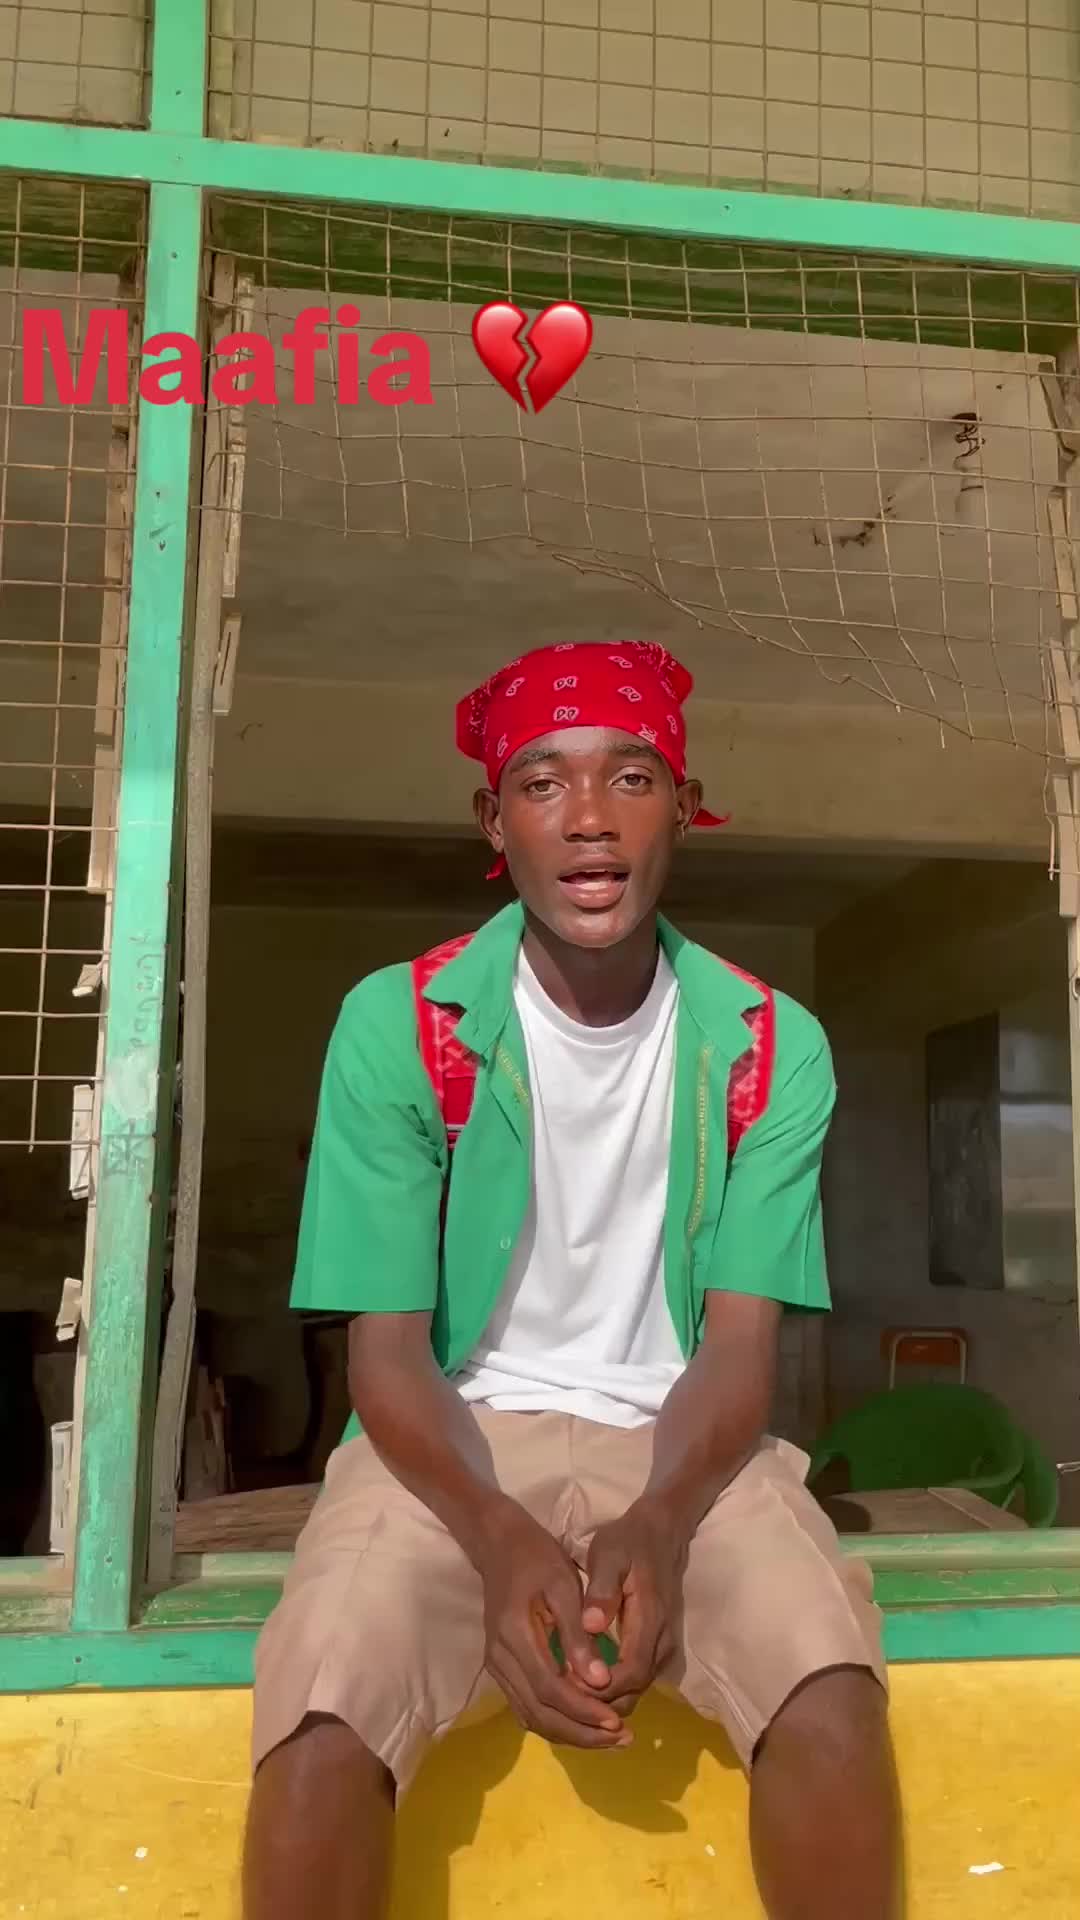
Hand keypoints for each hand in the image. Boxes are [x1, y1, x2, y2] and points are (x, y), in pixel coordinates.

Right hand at [477, 1511, 630, 1750]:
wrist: (500, 1545)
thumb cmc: (537, 1558)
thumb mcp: (564, 1586)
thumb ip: (577, 1635)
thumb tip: (599, 1682)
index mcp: (514, 1635)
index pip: (550, 1689)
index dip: (584, 1711)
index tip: (617, 1721)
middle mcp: (500, 1659)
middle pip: (539, 1713)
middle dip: (582, 1733)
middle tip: (622, 1739)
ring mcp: (497, 1666)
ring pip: (532, 1716)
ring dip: (571, 1734)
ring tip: (610, 1738)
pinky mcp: (502, 1668)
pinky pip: (527, 1707)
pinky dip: (556, 1721)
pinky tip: (585, 1723)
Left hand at [582, 1503, 687, 1718]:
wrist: (660, 1533)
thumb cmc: (628, 1542)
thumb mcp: (609, 1555)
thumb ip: (602, 1591)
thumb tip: (590, 1626)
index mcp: (650, 1620)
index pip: (630, 1674)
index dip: (600, 1689)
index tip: (565, 1686)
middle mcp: (662, 1642)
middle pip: (633, 1691)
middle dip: (598, 1702)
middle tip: (559, 1695)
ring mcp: (663, 1647)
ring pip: (635, 1690)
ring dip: (603, 1699)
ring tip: (566, 1692)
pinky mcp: (657, 1647)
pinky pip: (636, 1680)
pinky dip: (611, 1690)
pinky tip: (582, 1681)